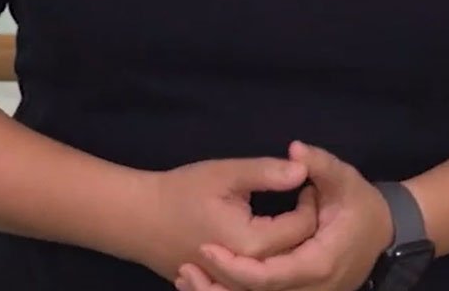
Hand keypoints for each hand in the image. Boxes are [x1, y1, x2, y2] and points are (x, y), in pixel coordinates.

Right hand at [134, 156, 318, 281]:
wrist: (138, 220)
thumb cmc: (180, 192)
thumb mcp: (225, 174)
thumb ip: (267, 172)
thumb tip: (304, 169)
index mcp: (253, 243)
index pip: (303, 228)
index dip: (310, 202)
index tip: (306, 183)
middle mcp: (248, 273)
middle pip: (296, 253)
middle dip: (305, 226)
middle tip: (302, 199)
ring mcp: (235, 287)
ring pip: (280, 270)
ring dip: (291, 246)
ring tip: (288, 218)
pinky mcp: (225, 289)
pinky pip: (259, 280)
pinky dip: (272, 262)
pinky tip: (271, 243)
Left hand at [179, 141, 391, 290]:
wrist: (385, 231)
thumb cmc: (362, 203)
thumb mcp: (344, 178)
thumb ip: (320, 164)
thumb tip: (295, 149)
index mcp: (320, 263)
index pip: (272, 277)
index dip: (236, 267)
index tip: (205, 248)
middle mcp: (314, 289)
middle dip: (219, 288)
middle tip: (185, 268)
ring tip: (185, 279)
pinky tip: (204, 285)